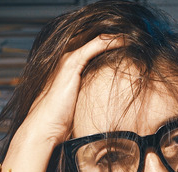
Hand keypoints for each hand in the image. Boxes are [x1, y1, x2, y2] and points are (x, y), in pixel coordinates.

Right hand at [2, 34, 124, 171]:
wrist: (44, 128)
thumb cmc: (59, 123)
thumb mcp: (78, 107)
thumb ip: (89, 101)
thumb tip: (106, 110)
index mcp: (68, 69)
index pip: (90, 49)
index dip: (108, 46)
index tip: (128, 48)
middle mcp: (66, 60)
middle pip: (93, 40)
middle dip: (113, 38)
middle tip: (133, 39)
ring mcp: (68, 59)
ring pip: (96, 39)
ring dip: (115, 37)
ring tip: (133, 37)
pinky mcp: (72, 63)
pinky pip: (96, 45)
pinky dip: (112, 41)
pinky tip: (126, 41)